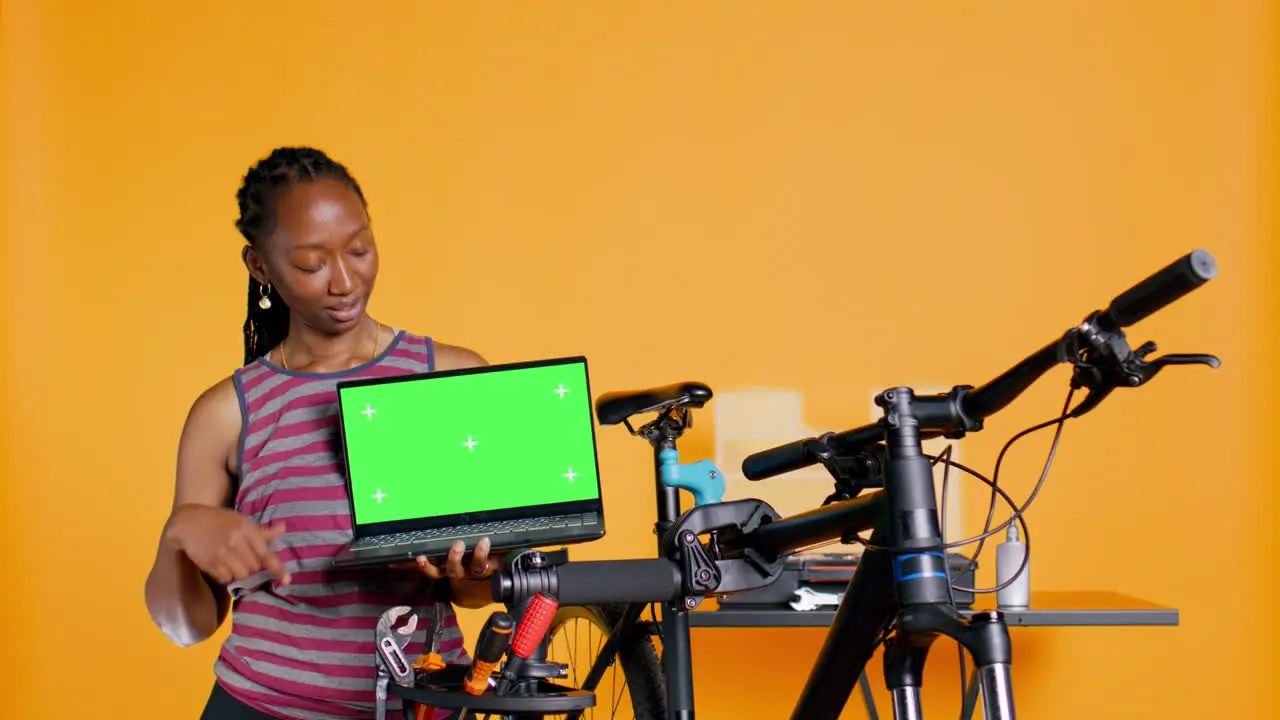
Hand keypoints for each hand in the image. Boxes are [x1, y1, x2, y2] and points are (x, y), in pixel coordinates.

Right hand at [165, 503, 289, 585]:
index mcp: (246, 529)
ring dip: (239, 572)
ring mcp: (222, 554)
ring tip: (232, 561)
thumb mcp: (241, 521)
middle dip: (252, 566)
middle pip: (254, 567)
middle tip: (243, 558)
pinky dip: (226, 575)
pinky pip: (226, 579)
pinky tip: (220, 564)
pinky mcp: (210, 564)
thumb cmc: (219, 521)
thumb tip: (284, 529)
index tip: (286, 580)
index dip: (277, 568)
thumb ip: (262, 531)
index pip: (266, 553)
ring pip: (241, 575)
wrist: (189, 522)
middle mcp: (236, 541)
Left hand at [416, 538, 497, 580]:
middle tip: (458, 544)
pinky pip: (434, 572)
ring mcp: (454, 572)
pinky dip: (425, 566)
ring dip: (432, 565)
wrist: (487, 577)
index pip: (481, 564)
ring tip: (427, 556)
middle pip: (458, 570)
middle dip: (456, 557)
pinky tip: (420, 558)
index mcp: (482, 568)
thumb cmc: (494, 557)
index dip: (481, 553)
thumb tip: (515, 529)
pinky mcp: (444, 570)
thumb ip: (503, 544)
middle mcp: (467, 572)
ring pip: (443, 571)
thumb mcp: (501, 552)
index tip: (484, 540)